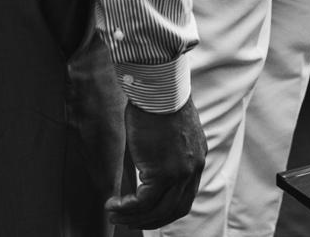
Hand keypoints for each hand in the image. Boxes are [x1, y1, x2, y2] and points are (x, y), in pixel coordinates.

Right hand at [106, 98, 204, 229]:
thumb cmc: (157, 101)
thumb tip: (142, 168)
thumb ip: (160, 153)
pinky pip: (144, 202)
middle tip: (128, 220)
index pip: (185, 196)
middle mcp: (193, 169)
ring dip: (134, 218)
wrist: (158, 89)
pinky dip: (127, 208)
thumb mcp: (163, 132)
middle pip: (174, 209)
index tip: (147, 212)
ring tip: (114, 215)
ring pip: (158, 210)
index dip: (165, 209)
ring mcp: (180, 173)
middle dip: (150, 220)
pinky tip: (113, 205)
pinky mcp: (164, 173)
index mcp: (196, 159)